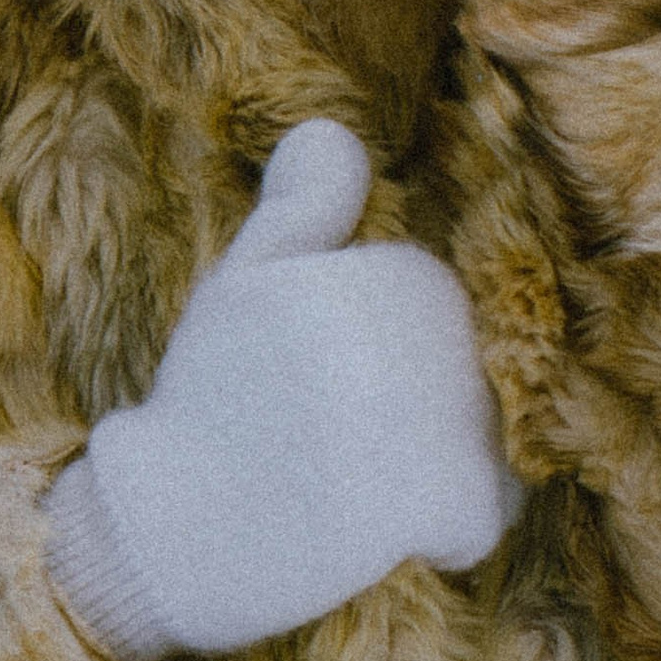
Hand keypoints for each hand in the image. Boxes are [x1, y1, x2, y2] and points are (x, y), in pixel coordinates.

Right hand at [44, 122, 522, 660]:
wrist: (171, 523)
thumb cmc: (212, 397)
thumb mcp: (247, 280)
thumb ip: (305, 208)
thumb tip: (335, 128)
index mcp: (403, 270)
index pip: (441, 319)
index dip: (380, 361)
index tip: (311, 384)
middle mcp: (436, 330)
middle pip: (475, 380)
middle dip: (417, 416)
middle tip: (324, 438)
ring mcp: (450, 412)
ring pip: (489, 447)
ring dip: (432, 473)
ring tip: (346, 480)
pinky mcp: (452, 496)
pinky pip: (484, 514)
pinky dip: (442, 532)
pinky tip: (373, 527)